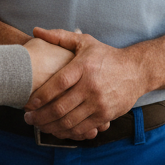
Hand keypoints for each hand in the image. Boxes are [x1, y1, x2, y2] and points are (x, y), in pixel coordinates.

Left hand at [23, 28, 146, 139]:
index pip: (57, 84)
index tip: (28, 102)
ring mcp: (99, 103)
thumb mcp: (85, 42)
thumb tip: (36, 31)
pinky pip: (82, 129)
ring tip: (39, 125)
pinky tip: (57, 130)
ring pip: (69, 122)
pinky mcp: (105, 115)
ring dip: (50, 127)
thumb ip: (59, 37)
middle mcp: (91, 86)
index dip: (40, 96)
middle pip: (60, 107)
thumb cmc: (107, 56)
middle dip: (40, 116)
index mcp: (83, 67)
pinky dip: (67, 133)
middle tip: (28, 118)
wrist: (136, 71)